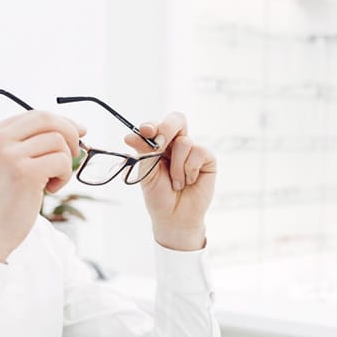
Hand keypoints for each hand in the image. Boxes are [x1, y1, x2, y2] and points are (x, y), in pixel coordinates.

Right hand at [0, 111, 85, 261]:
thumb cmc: (2, 202)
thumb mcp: (6, 164)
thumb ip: (29, 144)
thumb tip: (73, 128)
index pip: (35, 115)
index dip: (62, 122)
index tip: (77, 133)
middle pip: (47, 119)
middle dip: (70, 133)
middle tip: (77, 152)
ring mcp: (9, 155)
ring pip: (58, 141)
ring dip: (65, 162)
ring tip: (53, 181)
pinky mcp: (25, 172)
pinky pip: (62, 161)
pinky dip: (64, 176)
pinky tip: (51, 190)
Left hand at [124, 112, 216, 250]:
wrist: (174, 217)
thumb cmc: (159, 196)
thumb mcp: (147, 173)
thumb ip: (143, 152)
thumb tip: (129, 135)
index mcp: (159, 144)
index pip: (156, 125)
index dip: (151, 125)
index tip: (145, 131)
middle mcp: (176, 143)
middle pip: (177, 119)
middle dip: (167, 128)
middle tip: (161, 144)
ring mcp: (193, 150)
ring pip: (185, 142)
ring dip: (176, 166)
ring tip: (176, 183)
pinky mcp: (207, 159)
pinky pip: (199, 152)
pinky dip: (189, 169)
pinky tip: (188, 181)